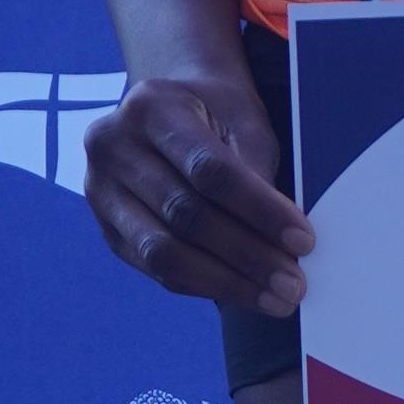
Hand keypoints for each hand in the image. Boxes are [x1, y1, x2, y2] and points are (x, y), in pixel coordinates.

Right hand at [84, 70, 311, 310]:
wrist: (168, 105)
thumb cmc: (215, 111)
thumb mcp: (244, 122)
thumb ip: (257, 173)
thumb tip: (284, 244)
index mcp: (151, 107)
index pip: (210, 170)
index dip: (260, 211)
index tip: (302, 241)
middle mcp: (113, 147)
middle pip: (185, 215)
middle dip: (247, 256)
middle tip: (293, 284)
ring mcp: (101, 191)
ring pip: (163, 251)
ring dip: (226, 283)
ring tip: (274, 299)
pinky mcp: (107, 228)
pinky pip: (156, 269)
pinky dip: (203, 285)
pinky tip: (241, 293)